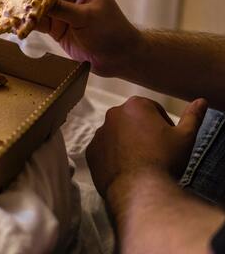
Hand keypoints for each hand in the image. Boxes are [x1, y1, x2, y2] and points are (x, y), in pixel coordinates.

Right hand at [2, 0, 140, 76]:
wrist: (119, 58)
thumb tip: (38, 2)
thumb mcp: (87, 17)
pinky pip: (38, 21)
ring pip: (36, 4)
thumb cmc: (112, 32)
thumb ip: (63, 9)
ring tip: (3, 7)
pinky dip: (26, 21)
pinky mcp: (57, 27)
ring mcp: (62, 11)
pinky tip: (13, 23)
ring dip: (21, 6)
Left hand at [86, 96, 207, 197]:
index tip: (168, 141)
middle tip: (155, 152)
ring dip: (126, 143)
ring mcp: (98, 133)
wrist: (140, 189)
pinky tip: (126, 170)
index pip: (152, 109)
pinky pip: (104, 150)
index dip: (163, 124)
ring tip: (140, 162)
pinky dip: (113, 156)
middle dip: (143, 132)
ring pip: (116, 134)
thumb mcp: (185, 137)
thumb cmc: (165, 159)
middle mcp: (112, 114)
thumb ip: (192, 116)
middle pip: (132, 120)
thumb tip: (200, 101)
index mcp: (135, 105)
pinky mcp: (90, 152)